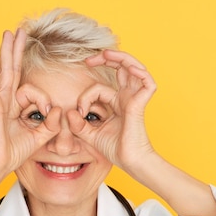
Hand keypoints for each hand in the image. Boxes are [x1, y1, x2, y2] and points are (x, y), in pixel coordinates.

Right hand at [0, 29, 60, 175]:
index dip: (44, 100)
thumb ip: (51, 124)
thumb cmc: (13, 152)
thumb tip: (59, 110)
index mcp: (16, 106)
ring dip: (6, 51)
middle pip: (14, 70)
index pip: (33, 91)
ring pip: (4, 71)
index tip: (48, 113)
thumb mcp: (39, 137)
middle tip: (20, 32)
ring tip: (8, 34)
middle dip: (18, 51)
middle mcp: (6, 100)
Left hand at [67, 50, 156, 172]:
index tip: (80, 111)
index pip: (100, 88)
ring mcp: (135, 98)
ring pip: (133, 67)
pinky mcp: (141, 103)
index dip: (86, 96)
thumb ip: (79, 124)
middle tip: (89, 58)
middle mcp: (127, 97)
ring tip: (105, 53)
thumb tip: (69, 112)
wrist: (130, 161)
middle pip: (121, 67)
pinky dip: (138, 70)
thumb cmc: (116, 150)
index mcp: (117, 103)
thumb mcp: (91, 135)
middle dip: (106, 58)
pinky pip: (146, 80)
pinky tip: (127, 66)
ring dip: (120, 57)